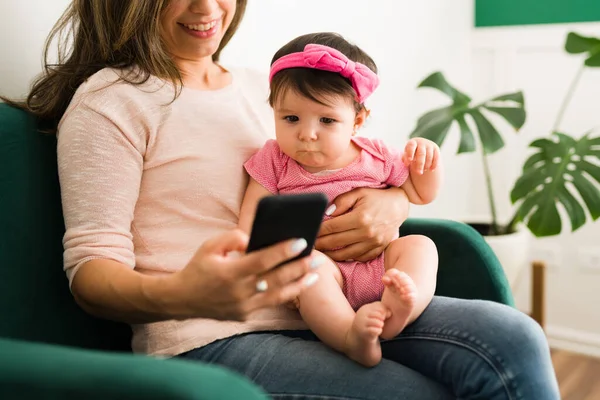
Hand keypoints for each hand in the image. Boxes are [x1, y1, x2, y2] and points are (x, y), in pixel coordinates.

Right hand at [172, 229, 322, 320]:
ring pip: (277, 296)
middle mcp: (237, 293)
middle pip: (275, 279)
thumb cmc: (199, 267)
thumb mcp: (209, 246)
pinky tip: (299, 284)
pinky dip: (286, 294)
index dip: (282, 252)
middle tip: (318, 257)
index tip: (301, 242)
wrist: (181, 300)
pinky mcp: (244, 316)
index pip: (262, 261)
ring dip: (299, 284)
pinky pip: (269, 304)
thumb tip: (254, 240)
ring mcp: (242, 307)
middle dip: (299, 267)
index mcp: (228, 273)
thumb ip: (232, 238)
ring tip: (316, 273)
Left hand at [315, 187, 409, 262]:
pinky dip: (346, 257)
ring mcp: (373, 243)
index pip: (332, 227)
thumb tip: (326, 214)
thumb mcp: (358, 193)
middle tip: (310, 244)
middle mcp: (367, 233)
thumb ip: (341, 201)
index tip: (310, 232)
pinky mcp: (378, 249)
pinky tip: (337, 254)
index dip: (318, 231)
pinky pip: (358, 257)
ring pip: (345, 254)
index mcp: (360, 217)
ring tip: (320, 251)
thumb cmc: (376, 197)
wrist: (398, 206)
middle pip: (335, 242)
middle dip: (320, 244)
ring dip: (330, 254)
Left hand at [402, 138, 439, 174]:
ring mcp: (430, 145)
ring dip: (427, 165)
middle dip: (420, 164)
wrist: (422, 148)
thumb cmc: (411, 153)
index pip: (411, 146)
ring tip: (424, 170)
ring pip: (429, 156)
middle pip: (421, 154)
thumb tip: (406, 163)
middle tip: (419, 173)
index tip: (410, 160)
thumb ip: (405, 158)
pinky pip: (436, 157)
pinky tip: (431, 170)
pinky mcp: (436, 149)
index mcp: (412, 142)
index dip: (410, 153)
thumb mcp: (407, 155)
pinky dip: (434, 164)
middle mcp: (422, 143)